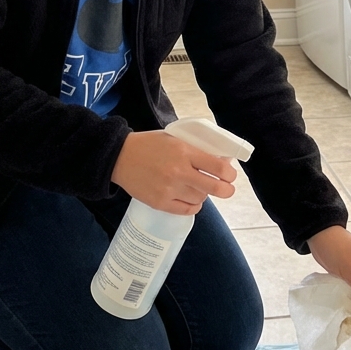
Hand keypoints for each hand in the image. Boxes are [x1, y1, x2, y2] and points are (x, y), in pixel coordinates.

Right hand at [111, 130, 236, 214]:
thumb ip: (195, 150)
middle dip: (227, 190)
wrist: (119, 157)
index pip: (218, 167)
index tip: (231, 175)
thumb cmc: (149, 145)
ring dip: (204, 194)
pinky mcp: (160, 203)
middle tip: (228, 189)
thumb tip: (221, 162)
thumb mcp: (175, 139)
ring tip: (198, 188)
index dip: (230, 174)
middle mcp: (179, 172)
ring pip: (200, 199)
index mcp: (184, 152)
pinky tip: (191, 200)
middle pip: (215, 188)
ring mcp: (169, 190)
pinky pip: (186, 210)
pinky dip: (193, 206)